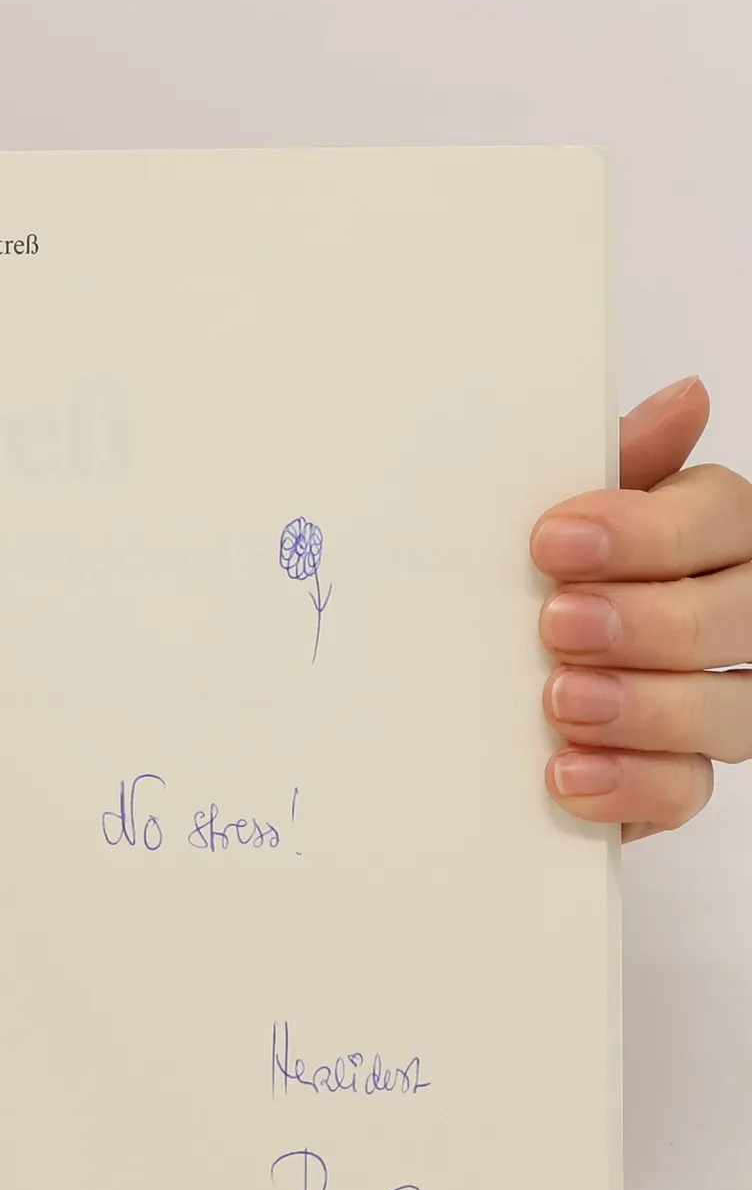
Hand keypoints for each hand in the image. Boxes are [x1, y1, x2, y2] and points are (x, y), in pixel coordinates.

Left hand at [534, 376, 750, 840]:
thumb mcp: (561, 523)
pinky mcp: (676, 779)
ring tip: (561, 701)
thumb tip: (686, 398)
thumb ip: (616, 467)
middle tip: (558, 624)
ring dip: (645, 707)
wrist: (466, 691)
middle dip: (650, 621)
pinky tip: (567, 773)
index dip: (648, 531)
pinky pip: (687, 790)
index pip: (724, 518)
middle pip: (742, 615)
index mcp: (714, 537)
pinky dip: (628, 785)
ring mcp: (718, 704)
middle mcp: (735, 617)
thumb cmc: (538, 580)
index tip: (552, 542)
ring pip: (733, 709)